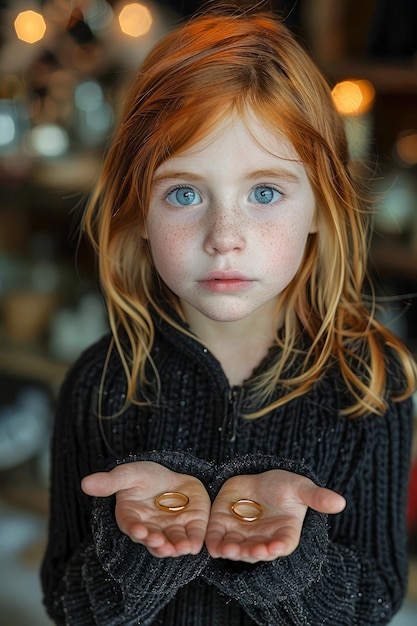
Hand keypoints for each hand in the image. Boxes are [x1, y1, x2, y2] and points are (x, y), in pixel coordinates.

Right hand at [81, 462, 210, 557]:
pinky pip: (193, 538)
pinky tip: (194, 544)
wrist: (173, 475)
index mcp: (132, 518)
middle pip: (153, 541)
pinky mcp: (191, 526)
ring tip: (180, 548)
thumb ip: (110, 482)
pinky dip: (194, 542)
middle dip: (157, 544)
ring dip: (176, 548)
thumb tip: (85, 483)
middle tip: (161, 543)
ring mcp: (171, 530)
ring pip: (172, 544)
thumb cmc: (145, 477)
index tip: (139, 530)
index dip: (136, 529)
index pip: (132, 526)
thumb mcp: (128, 474)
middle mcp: (151, 529)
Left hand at [205, 470, 345, 562]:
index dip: (278, 547)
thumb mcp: (300, 487)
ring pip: (236, 549)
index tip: (275, 547)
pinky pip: (218, 540)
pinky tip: (212, 545)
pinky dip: (214, 544)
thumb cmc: (284, 486)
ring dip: (232, 551)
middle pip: (257, 551)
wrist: (257, 479)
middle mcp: (263, 540)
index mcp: (284, 534)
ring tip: (228, 550)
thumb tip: (341, 502)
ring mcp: (242, 536)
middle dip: (252, 552)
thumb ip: (317, 496)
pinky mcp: (224, 528)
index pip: (282, 545)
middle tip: (248, 551)